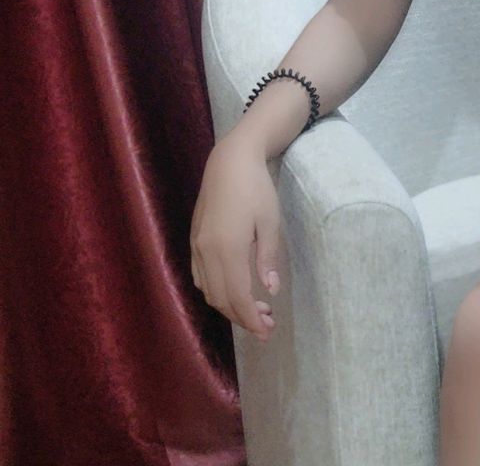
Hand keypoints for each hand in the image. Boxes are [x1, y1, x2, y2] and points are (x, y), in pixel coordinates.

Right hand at [189, 136, 282, 341]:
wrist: (230, 161)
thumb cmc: (256, 188)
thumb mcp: (270, 221)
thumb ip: (268, 257)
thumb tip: (271, 290)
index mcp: (228, 250)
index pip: (237, 297)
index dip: (251, 320)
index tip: (267, 332)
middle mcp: (207, 253)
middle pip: (221, 299)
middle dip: (243, 317)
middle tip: (266, 324)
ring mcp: (197, 247)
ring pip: (208, 290)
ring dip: (229, 305)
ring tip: (255, 308)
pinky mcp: (194, 240)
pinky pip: (200, 276)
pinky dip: (215, 290)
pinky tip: (233, 288)